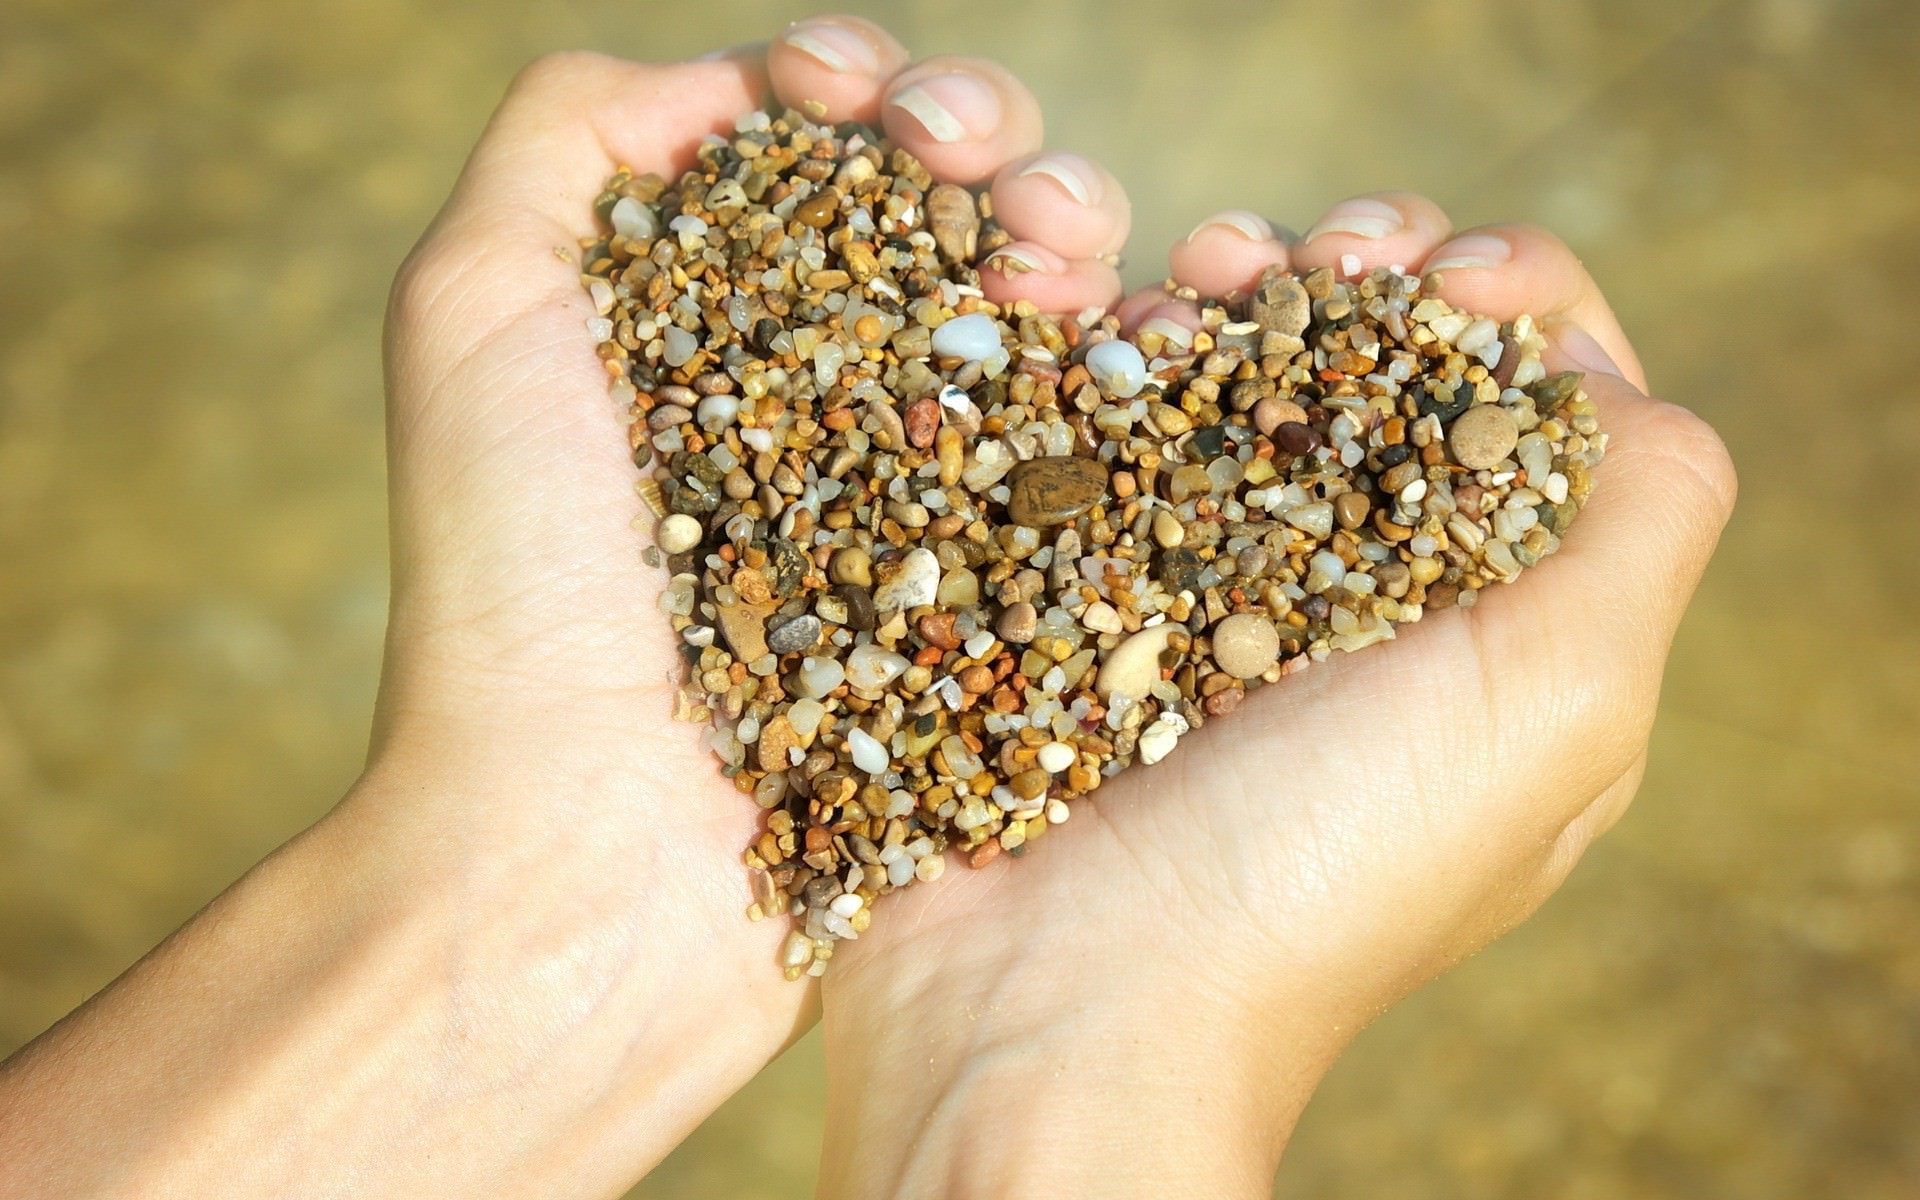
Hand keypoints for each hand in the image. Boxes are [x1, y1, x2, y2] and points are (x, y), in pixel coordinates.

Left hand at [364, 14, 1136, 1194]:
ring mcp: (921, 492)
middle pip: (941, 216)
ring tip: (1066, 249)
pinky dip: (1128, 358)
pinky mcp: (1001, 588)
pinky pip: (1093, 447)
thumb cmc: (513, 591)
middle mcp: (824, 398)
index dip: (859, 90)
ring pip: (1034, 309)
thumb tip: (731, 84)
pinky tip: (1133, 317)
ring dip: (1066, 229)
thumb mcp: (470, 314)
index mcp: (710, 325)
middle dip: (984, 143)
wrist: (591, 854)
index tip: (856, 94)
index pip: (817, 160)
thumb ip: (567, 139)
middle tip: (989, 174)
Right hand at [812, 96, 1738, 1199]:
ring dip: (1226, 296)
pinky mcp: (1081, 596)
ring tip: (1183, 282)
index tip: (1432, 276)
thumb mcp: (1555, 706)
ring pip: (1239, 385)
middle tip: (1295, 255)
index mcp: (1503, 633)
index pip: (1544, 408)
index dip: (1507, 303)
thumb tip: (1599, 376)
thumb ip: (1639, 515)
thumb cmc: (1315, 876)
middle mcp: (1364, 608)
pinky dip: (1114, 362)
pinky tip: (1101, 325)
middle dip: (1355, 276)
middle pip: (1386, 374)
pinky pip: (1112, 435)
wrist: (1054, 1008)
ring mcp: (1210, 598)